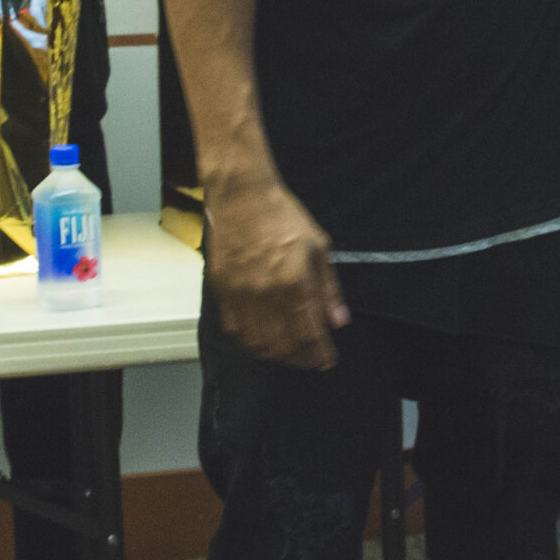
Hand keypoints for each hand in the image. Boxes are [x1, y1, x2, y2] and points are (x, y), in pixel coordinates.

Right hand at [203, 168, 348, 369]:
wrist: (241, 197)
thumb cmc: (282, 216)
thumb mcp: (318, 247)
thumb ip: (328, 289)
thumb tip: (337, 321)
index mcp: (294, 282)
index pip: (309, 333)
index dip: (319, 354)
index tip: (327, 362)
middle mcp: (266, 294)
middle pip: (284, 345)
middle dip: (301, 359)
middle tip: (311, 361)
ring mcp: (241, 295)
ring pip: (258, 343)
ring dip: (277, 354)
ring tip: (290, 353)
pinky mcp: (222, 292)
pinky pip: (236, 330)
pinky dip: (252, 342)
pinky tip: (264, 340)